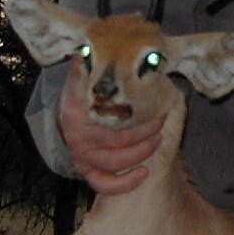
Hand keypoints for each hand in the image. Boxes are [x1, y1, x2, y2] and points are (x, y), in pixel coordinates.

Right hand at [58, 57, 164, 194]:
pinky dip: (123, 184)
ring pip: (114, 163)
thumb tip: (92, 50)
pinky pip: (102, 184)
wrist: (72, 109)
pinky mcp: (86, 170)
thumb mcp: (84, 74)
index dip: (138, 120)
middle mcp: (77, 137)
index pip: (109, 119)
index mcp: (76, 112)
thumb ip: (89, 64)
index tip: (159, 111)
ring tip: (157, 141)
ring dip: (140, 153)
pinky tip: (142, 174)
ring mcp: (81, 156)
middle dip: (144, 134)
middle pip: (116, 142)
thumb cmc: (85, 91)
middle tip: (161, 123)